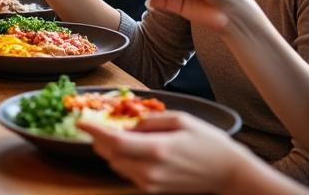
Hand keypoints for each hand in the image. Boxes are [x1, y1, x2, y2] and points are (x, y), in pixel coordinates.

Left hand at [83, 112, 259, 192]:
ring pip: (115, 165)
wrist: (228, 173)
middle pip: (110, 155)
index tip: (81, 121)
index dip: (94, 131)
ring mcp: (151, 184)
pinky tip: (131, 148)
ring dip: (110, 150)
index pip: (114, 142)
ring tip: (116, 134)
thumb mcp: (180, 121)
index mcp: (157, 150)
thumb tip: (127, 125)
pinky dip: (122, 159)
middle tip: (97, 125)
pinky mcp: (153, 190)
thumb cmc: (208, 143)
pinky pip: (127, 173)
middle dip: (100, 139)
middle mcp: (150, 171)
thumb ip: (149, 122)